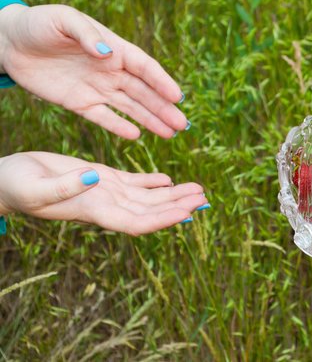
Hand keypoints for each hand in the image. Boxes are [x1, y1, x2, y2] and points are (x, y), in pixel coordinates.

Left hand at [0, 4, 187, 138]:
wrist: (9, 42)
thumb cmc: (38, 24)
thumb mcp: (61, 19)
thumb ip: (85, 33)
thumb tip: (107, 53)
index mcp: (113, 48)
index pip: (144, 67)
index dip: (162, 82)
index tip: (178, 97)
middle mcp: (110, 70)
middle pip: (143, 92)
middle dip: (163, 108)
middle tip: (182, 125)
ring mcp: (97, 88)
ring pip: (130, 108)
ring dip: (150, 120)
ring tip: (170, 134)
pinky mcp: (80, 103)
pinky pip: (103, 118)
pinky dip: (119, 127)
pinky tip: (136, 136)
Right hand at [0, 152, 207, 235]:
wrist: (7, 180)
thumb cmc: (16, 186)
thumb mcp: (36, 187)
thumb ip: (66, 187)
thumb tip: (94, 178)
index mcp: (94, 211)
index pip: (138, 223)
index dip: (164, 220)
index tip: (188, 213)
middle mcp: (107, 205)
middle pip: (151, 211)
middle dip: (178, 206)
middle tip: (205, 197)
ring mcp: (107, 191)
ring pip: (148, 196)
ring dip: (173, 194)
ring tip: (198, 189)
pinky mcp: (102, 176)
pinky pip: (134, 182)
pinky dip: (153, 182)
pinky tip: (169, 179)